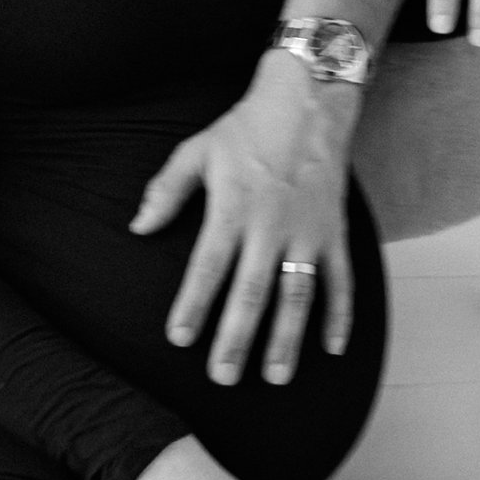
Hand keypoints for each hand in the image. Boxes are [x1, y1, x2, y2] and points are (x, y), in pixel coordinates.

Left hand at [130, 49, 352, 386]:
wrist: (306, 101)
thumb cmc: (245, 129)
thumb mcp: (196, 151)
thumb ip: (166, 191)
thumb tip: (138, 228)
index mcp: (232, 209)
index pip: (208, 267)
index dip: (193, 305)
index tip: (180, 340)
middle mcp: (270, 226)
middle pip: (251, 292)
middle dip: (236, 338)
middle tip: (222, 377)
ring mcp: (307, 232)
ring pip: (296, 296)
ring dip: (286, 339)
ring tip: (274, 377)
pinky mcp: (334, 233)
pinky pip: (341, 282)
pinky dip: (340, 316)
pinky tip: (332, 350)